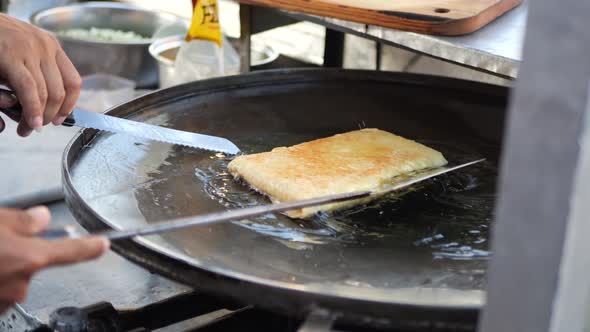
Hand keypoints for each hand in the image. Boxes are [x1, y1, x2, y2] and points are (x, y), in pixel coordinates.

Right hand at [0, 13, 81, 136]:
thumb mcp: (23, 54)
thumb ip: (37, 74)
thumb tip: (49, 107)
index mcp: (52, 46)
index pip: (73, 81)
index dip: (69, 105)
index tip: (59, 119)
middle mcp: (45, 47)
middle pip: (59, 92)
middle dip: (49, 116)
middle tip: (37, 128)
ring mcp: (30, 50)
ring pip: (45, 93)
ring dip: (37, 117)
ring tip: (27, 129)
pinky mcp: (11, 55)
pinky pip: (28, 89)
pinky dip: (32, 109)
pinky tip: (30, 121)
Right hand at [0, 206, 107, 312]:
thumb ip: (23, 221)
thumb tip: (42, 218)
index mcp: (30, 258)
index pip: (71, 250)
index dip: (89, 246)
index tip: (103, 245)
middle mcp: (21, 283)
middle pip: (37, 261)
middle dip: (24, 251)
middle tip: (2, 240)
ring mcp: (6, 299)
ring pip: (17, 276)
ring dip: (6, 265)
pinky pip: (2, 289)